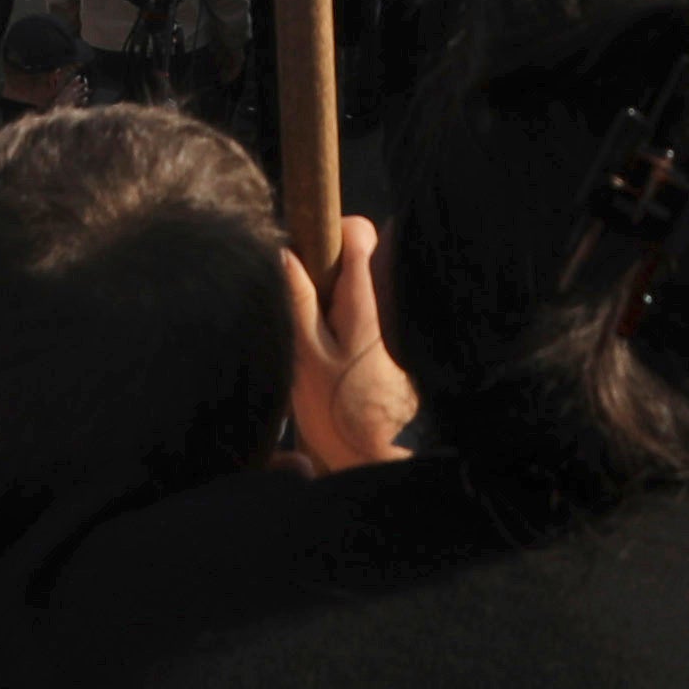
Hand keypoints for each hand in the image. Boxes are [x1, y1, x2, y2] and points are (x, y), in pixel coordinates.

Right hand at [280, 216, 417, 474]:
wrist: (379, 458)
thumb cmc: (340, 410)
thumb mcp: (305, 353)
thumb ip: (298, 298)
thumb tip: (284, 252)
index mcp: (367, 296)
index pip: (359, 230)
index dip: (331, 235)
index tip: (309, 262)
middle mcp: (392, 301)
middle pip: (366, 254)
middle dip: (337, 270)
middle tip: (315, 309)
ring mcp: (400, 321)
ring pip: (370, 284)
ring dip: (347, 299)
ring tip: (329, 339)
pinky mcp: (403, 342)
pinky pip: (378, 311)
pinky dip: (360, 321)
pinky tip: (346, 356)